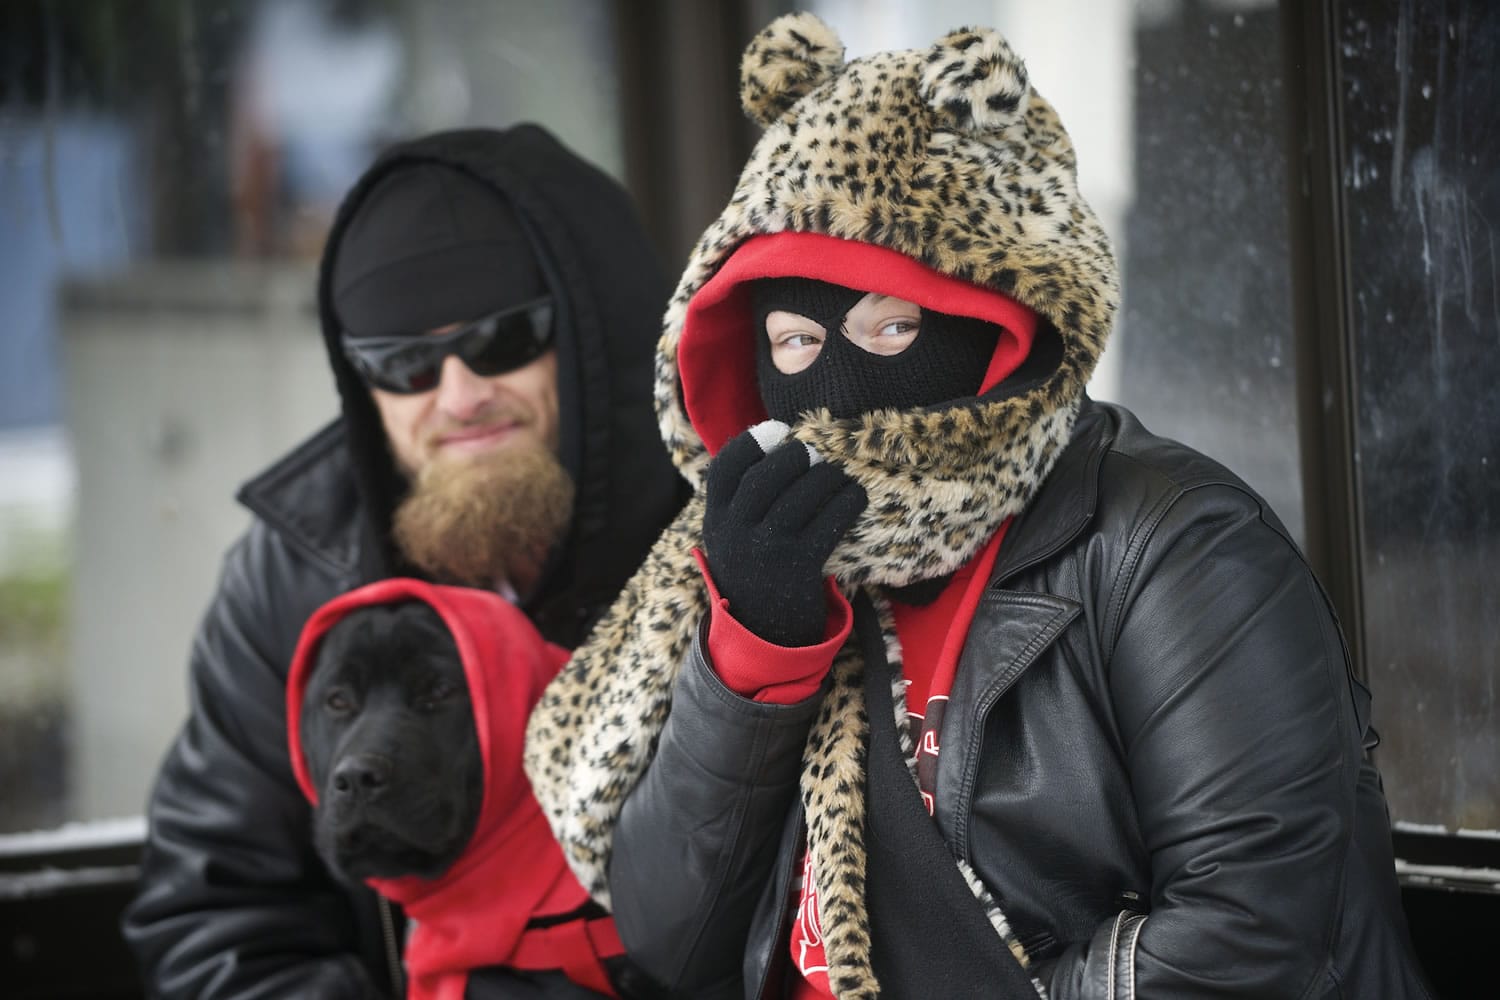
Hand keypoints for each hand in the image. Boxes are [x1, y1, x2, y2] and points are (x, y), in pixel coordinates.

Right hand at [702, 424, 866, 645]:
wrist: (764, 637)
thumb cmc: (755, 574)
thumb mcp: (732, 540)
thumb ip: (741, 503)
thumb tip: (777, 445)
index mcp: (715, 522)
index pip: (725, 469)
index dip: (750, 443)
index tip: (776, 432)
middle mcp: (735, 534)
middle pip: (766, 475)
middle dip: (795, 457)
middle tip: (813, 457)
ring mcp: (767, 550)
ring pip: (802, 493)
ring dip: (826, 476)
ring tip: (837, 477)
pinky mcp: (800, 565)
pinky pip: (830, 519)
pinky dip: (848, 501)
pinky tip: (854, 497)